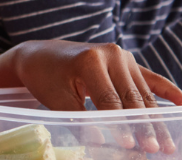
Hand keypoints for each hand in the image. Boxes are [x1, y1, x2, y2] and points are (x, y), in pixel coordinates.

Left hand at [11, 40, 181, 153]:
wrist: (38, 56)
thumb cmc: (45, 78)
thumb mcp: (56, 100)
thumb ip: (79, 120)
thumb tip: (101, 144)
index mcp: (91, 61)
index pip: (110, 100)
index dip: (120, 125)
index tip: (130, 146)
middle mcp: (111, 54)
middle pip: (132, 97)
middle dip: (144, 127)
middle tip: (154, 150)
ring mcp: (122, 56)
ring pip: (143, 93)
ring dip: (155, 119)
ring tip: (165, 144)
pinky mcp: (127, 61)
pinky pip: (151, 78)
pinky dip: (168, 91)